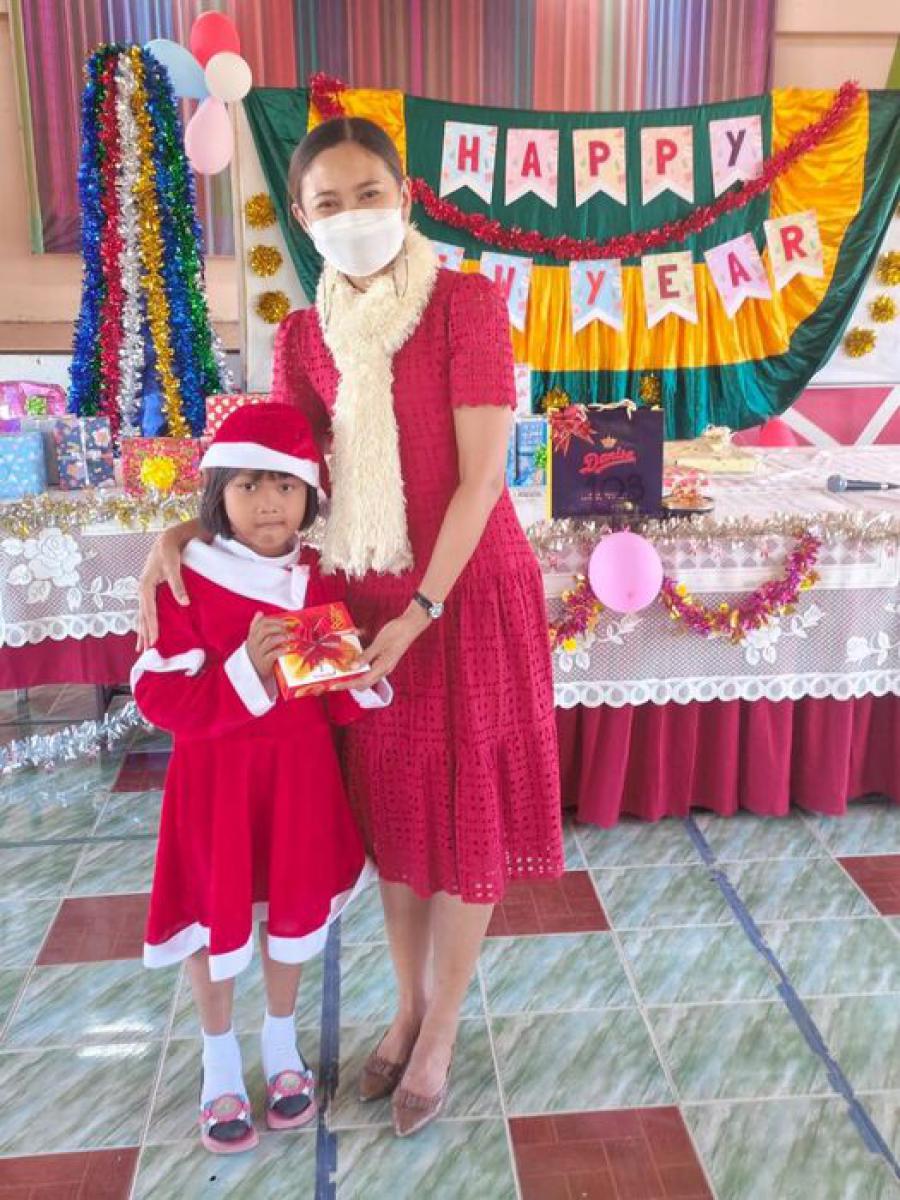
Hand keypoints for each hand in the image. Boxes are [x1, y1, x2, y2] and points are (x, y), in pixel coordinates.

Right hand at [137, 529, 188, 651]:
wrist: (166, 540)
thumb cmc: (170, 552)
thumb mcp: (174, 567)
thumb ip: (178, 585)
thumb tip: (184, 603)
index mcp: (145, 586)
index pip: (149, 612)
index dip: (152, 627)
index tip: (154, 642)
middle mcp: (142, 590)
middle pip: (142, 617)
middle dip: (143, 634)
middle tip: (144, 653)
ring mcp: (145, 591)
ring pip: (142, 615)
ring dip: (142, 630)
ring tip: (141, 647)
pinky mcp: (150, 590)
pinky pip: (146, 609)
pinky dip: (146, 621)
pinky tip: (147, 629)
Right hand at [246, 612, 289, 680]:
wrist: (255, 675)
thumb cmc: (258, 656)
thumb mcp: (255, 641)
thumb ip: (257, 627)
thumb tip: (259, 613)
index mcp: (252, 637)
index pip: (260, 623)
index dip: (273, 620)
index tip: (284, 621)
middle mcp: (253, 644)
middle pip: (264, 630)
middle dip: (278, 627)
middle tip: (289, 628)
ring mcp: (258, 654)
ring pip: (270, 641)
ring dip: (283, 637)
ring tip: (292, 637)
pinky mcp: (264, 663)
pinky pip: (273, 654)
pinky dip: (282, 650)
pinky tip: (289, 648)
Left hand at [336, 605, 427, 690]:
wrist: (411, 625)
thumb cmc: (397, 632)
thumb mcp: (379, 643)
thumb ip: (366, 656)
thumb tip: (353, 667)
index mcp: (383, 667)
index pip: (362, 681)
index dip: (347, 685)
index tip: (334, 686)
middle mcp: (384, 669)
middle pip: (364, 682)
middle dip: (349, 682)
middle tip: (335, 679)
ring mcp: (384, 665)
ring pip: (366, 676)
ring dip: (355, 675)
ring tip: (342, 670)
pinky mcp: (384, 659)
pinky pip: (370, 667)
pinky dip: (360, 666)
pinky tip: (354, 659)